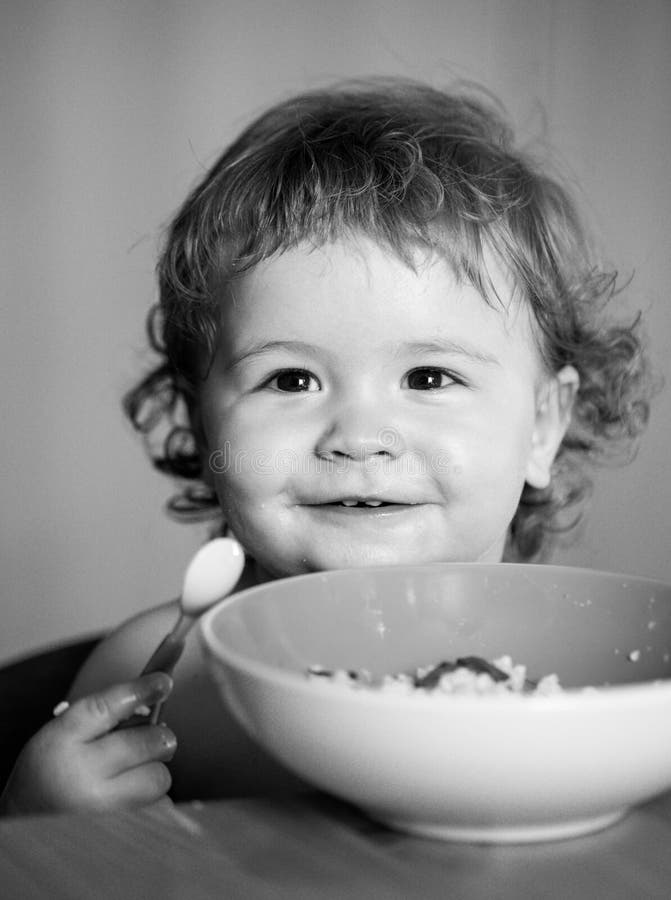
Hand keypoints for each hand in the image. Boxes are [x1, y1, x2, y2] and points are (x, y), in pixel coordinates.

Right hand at [0, 673, 176, 816]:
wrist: (25, 830)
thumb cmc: (50, 774)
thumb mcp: (60, 735)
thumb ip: (101, 719)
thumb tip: (153, 703)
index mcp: (62, 741)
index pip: (107, 706)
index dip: (140, 690)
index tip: (163, 682)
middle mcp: (80, 774)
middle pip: (146, 743)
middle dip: (159, 737)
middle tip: (157, 738)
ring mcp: (99, 808)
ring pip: (157, 778)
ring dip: (153, 772)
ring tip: (132, 776)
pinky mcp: (118, 832)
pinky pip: (157, 808)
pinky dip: (152, 802)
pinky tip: (129, 801)